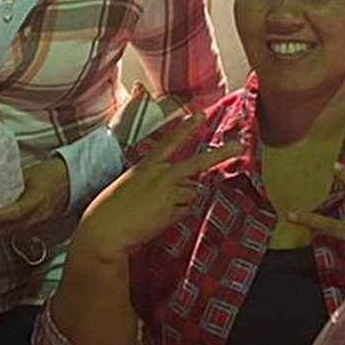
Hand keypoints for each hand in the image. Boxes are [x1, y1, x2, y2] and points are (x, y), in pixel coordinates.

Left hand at [0, 157, 71, 239]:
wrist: (71, 181)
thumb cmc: (51, 173)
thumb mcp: (29, 172)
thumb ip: (12, 180)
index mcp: (38, 198)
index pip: (17, 211)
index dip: (0, 215)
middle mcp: (39, 214)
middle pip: (12, 227)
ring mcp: (40, 221)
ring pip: (15, 231)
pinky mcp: (40, 224)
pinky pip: (20, 230)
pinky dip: (5, 232)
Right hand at [71, 111, 241, 268]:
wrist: (105, 230)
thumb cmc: (111, 210)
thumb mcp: (131, 184)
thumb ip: (156, 179)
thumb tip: (181, 184)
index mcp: (146, 166)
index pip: (170, 141)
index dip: (186, 127)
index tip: (200, 114)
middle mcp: (160, 175)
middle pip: (198, 163)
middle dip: (221, 154)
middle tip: (240, 146)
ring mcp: (168, 193)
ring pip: (191, 192)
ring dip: (182, 200)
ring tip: (158, 210)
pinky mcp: (172, 211)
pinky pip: (184, 210)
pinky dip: (176, 215)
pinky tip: (158, 219)